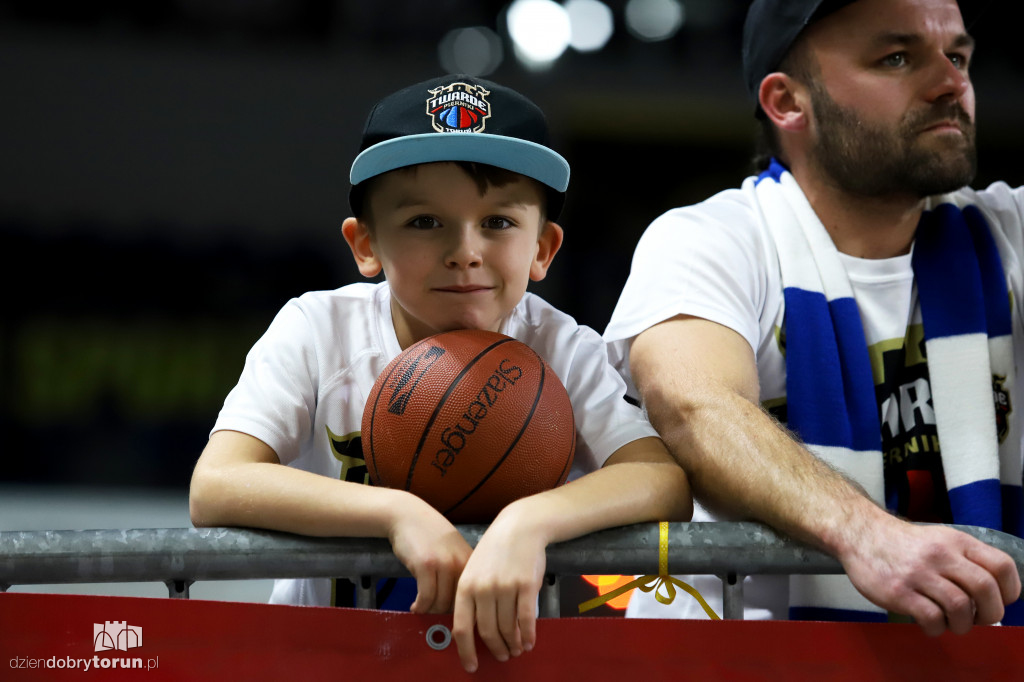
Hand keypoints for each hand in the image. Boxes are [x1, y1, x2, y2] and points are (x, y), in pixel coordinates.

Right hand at [387, 497, 472, 613]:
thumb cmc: (430, 535)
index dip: (465, 612)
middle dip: (445, 613)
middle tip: (434, 616)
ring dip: (430, 611)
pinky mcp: (426, 565)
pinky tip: (415, 606)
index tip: (455, 620)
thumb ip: (460, 573)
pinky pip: (426, 598)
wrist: (408, 515)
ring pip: (441, 603)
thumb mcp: (453, 551)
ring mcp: (444, 563)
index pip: (475, 596)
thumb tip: (463, 607)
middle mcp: (461, 562)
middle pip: (459, 603)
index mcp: (471, 560)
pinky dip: (420, 606)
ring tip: (423, 609)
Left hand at [451, 505, 547, 672]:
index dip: (466, 651)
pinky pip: (526, 619)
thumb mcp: (473, 571)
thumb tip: (473, 630)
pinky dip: (528, 635)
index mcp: (465, 586)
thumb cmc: (495, 552)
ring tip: (516, 649)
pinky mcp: (526, 585)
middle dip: (495, 649)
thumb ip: (471, 598)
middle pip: (487, 632)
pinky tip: (529, 642)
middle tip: (502, 656)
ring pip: (508, 628)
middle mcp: (483, 588)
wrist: (519, 527)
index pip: (462, 627)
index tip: (472, 665)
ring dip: (513, 644)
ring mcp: (505, 587)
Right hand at [840, 518, 1020, 634]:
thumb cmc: (904, 543)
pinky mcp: (899, 591)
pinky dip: (936, 628)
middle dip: (990, 613)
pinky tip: (929, 623)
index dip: (1009, 591)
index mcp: (956, 542)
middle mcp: (940, 555)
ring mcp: (918, 573)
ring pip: (960, 607)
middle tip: (979, 618)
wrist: (860, 533)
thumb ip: (966, 562)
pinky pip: (931, 618)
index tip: (999, 601)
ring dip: (962, 624)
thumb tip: (991, 598)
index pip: (1001, 565)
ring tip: (952, 623)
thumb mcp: (940, 540)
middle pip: (985, 588)